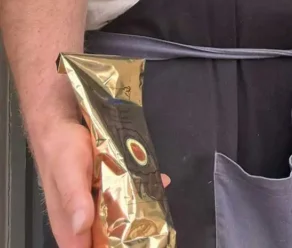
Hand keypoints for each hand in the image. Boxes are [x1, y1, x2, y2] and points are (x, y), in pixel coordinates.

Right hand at [34, 121, 170, 246]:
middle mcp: (83, 223)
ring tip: (159, 201)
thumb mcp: (69, 172)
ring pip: (119, 220)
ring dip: (139, 214)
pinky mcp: (105, 192)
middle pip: (108, 240)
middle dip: (131, 234)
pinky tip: (158, 181)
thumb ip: (74, 199)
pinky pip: (124, 199)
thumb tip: (81, 226)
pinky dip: (141, 193)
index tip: (135, 243)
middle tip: (154, 222)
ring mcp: (95, 207)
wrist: (61, 126)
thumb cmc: (61, 151)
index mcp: (69, 228)